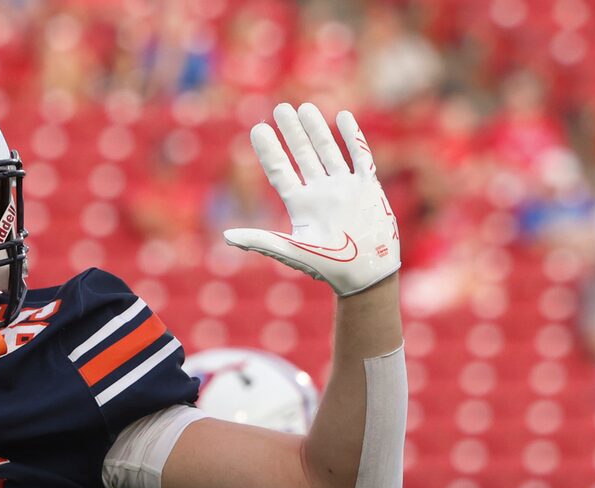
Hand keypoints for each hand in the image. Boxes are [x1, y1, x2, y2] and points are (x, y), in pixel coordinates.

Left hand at [224, 103, 398, 297]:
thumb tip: (226, 237)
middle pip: (303, 155)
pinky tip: (343, 117)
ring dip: (317, 130)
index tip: (258, 129)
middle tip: (280, 108)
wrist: (367, 274)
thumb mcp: (292, 251)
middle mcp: (321, 193)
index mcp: (301, 205)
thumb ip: (261, 240)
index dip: (269, 150)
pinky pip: (360, 156)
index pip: (280, 171)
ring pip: (328, 151)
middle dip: (292, 132)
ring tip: (304, 107)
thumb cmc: (329, 267)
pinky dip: (353, 137)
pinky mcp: (368, 187)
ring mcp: (344, 188)